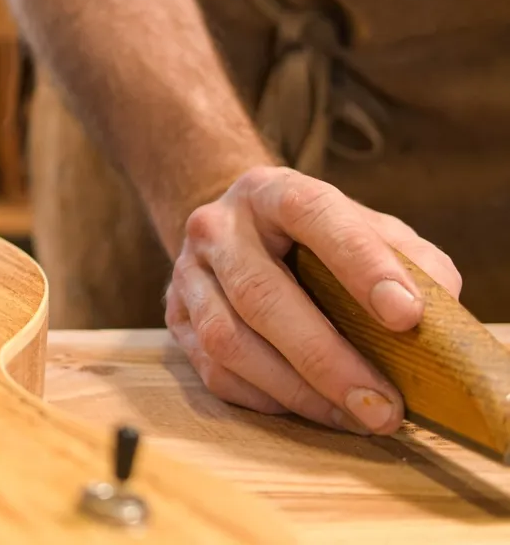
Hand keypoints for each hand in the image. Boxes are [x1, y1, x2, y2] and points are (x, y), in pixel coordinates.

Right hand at [165, 166, 461, 433]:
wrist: (237, 231)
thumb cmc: (317, 238)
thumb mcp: (366, 227)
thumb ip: (409, 259)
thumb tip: (431, 315)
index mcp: (272, 192)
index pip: (313, 214)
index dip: (360, 263)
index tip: (405, 316)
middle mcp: (218, 226)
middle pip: (261, 294)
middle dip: (326, 358)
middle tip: (383, 404)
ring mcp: (188, 272)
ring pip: (228, 339)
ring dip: (296, 389)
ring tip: (351, 415)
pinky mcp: (175, 316)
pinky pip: (213, 370)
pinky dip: (265, 398)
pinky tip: (307, 406)